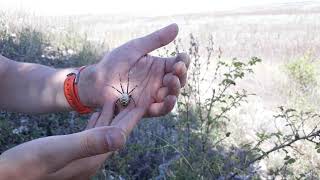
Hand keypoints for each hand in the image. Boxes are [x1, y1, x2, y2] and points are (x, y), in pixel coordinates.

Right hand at [0, 107, 143, 179]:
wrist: (7, 179)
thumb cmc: (25, 167)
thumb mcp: (57, 151)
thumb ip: (89, 143)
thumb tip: (121, 137)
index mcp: (93, 159)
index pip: (120, 133)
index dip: (133, 115)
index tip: (145, 99)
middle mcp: (92, 160)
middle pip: (116, 132)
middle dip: (127, 113)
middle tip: (138, 94)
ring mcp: (82, 158)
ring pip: (105, 131)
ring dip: (114, 115)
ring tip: (121, 97)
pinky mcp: (72, 155)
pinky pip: (92, 133)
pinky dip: (98, 120)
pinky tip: (98, 112)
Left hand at [79, 23, 189, 116]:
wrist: (96, 80)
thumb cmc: (114, 63)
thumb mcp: (135, 48)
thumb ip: (155, 40)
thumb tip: (177, 26)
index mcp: (158, 66)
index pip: (178, 64)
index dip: (184, 61)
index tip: (182, 56)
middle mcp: (158, 81)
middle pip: (179, 79)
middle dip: (181, 74)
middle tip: (176, 68)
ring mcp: (153, 95)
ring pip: (172, 94)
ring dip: (176, 88)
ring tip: (171, 80)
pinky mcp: (145, 107)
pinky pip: (161, 109)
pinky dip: (168, 105)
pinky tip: (171, 98)